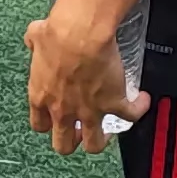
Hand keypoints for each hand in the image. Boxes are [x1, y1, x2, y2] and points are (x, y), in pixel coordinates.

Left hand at [26, 4, 149, 154]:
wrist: (82, 33)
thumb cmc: (57, 32)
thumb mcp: (36, 36)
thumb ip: (34, 42)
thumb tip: (35, 37)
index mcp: (41, 96)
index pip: (40, 124)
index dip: (48, 125)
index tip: (54, 120)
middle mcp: (63, 110)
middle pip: (63, 144)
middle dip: (72, 141)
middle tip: (80, 131)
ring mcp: (89, 111)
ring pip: (94, 145)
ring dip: (101, 140)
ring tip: (108, 131)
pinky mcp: (113, 103)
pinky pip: (130, 116)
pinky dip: (138, 110)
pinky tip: (142, 100)